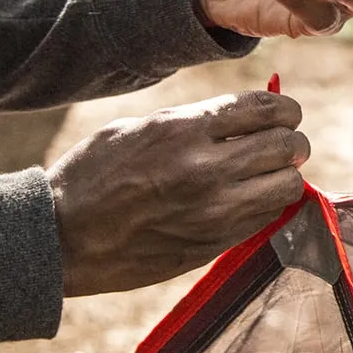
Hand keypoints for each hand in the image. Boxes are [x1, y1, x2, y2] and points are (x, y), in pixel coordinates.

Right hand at [46, 91, 309, 296]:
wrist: (60, 237)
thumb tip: (247, 116)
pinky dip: (268, 205)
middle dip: (292, 141)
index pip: (267, 109)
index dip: (285, 109)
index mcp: (185, 130)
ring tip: (270, 174)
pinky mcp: (215, 243)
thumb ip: (196, 121)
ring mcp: (214, 210)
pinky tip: (251, 199)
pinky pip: (266, 218)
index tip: (284, 115)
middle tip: (283, 145)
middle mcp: (207, 168)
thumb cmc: (94, 174)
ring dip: (286, 176)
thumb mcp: (140, 128)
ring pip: (288, 185)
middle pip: (288, 145)